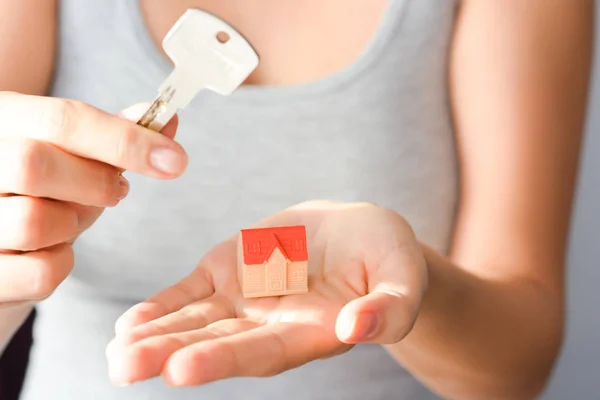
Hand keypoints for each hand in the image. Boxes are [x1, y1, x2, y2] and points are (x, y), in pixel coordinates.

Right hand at [0, 92, 186, 306]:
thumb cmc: (36, 191)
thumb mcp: (71, 154)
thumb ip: (115, 135)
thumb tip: (169, 119)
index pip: (61, 119)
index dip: (125, 140)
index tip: (174, 160)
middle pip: (34, 165)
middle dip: (94, 183)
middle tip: (116, 190)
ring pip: (35, 222)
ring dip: (73, 223)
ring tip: (69, 216)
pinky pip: (39, 273)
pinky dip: (61, 264)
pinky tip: (51, 250)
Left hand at [107, 200, 427, 385]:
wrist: (358, 235)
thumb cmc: (388, 259)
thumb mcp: (402, 279)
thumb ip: (389, 308)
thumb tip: (360, 328)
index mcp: (309, 333)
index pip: (262, 352)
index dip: (223, 358)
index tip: (182, 369)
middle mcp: (269, 325)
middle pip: (216, 342)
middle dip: (170, 354)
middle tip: (125, 366)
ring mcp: (244, 299)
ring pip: (193, 321)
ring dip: (154, 335)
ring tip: (116, 350)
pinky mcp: (228, 271)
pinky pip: (189, 293)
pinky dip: (161, 307)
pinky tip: (129, 323)